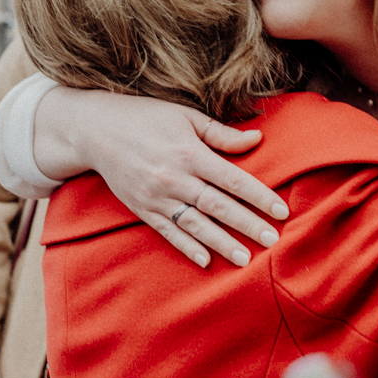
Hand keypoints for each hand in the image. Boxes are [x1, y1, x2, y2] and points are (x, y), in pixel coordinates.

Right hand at [35, 87, 288, 267]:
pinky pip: (168, 232)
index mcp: (189, 152)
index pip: (232, 179)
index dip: (259, 196)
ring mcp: (157, 197)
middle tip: (272, 241)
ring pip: (196, 224)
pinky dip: (186, 247)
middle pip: (218, 206)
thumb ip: (220, 133)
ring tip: (244, 259)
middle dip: (247, 225)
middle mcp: (175, 178)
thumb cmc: (146, 118)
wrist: (96, 131)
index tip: (281, 211)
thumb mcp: (185, 117)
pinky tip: (205, 261)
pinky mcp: (143, 209)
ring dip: (221, 243)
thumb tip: (255, 140)